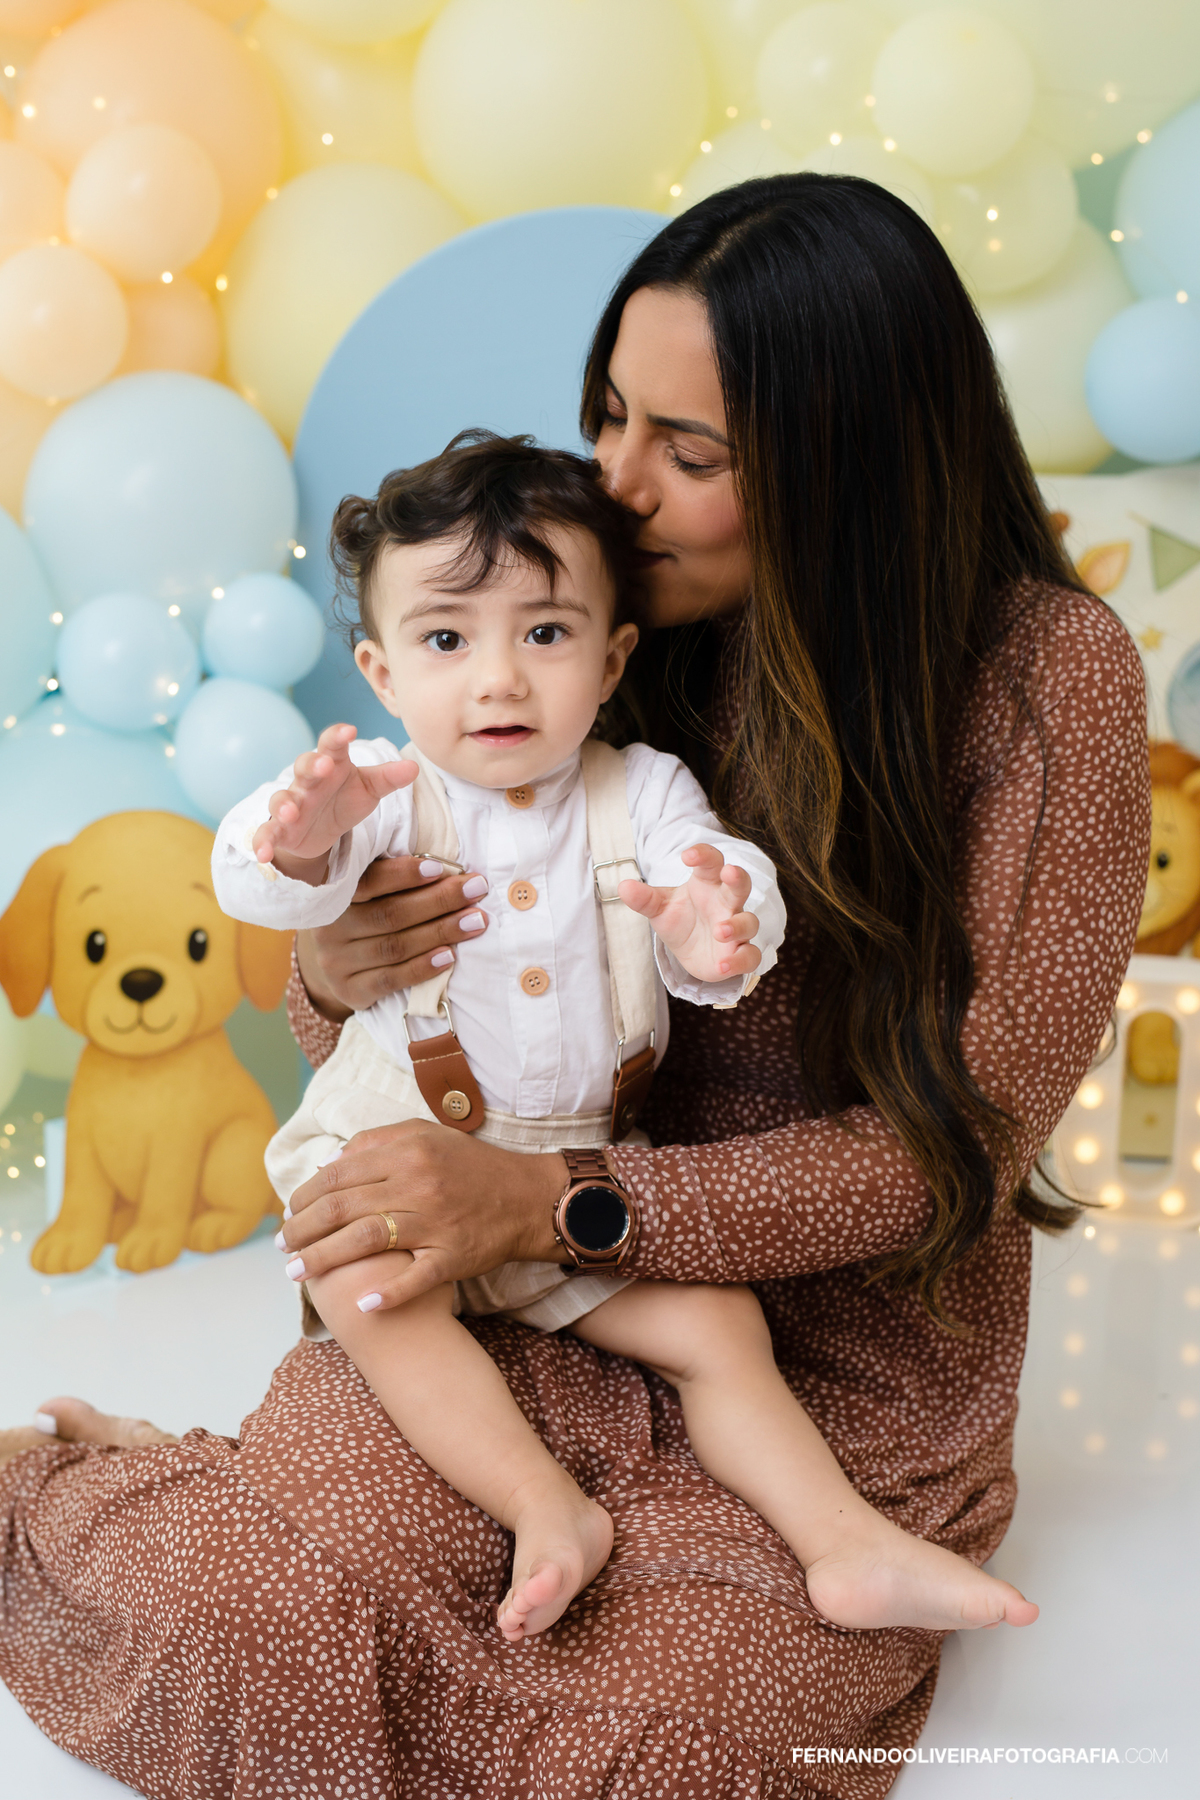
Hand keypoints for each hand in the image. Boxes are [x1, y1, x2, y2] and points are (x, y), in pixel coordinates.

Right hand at [251, 723, 416, 880]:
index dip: (337, 736)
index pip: (332, 745)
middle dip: (312, 765)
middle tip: (324, 766)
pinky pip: (267, 833)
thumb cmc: (345, 798)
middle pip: (304, 766)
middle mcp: (307, 781)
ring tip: (291, 812)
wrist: (321, 828)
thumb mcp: (369, 789)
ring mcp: (291, 804)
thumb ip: (388, 778)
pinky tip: (261, 854)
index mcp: (331, 764)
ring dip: (285, 805)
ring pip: (282, 799)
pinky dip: (262, 842)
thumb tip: (413, 767)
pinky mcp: (280, 829)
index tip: (349, 730)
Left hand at [277, 1121, 566, 1308]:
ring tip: (295, 1273)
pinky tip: (361, 1305)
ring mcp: (435, 1222)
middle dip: (302, 1230)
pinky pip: (414, 1278)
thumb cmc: (471, 1166)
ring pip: (365, 1241)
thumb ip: (377, 1141)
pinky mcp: (453, 1256)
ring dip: (323, 1259)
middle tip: (282, 1246)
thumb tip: (328, 1163)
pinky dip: (387, 1294)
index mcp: (407, 1152)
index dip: (304, 1197)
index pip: (338, 1176)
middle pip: (342, 1209)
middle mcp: (418, 1184)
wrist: (527, 1197)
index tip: (287, 1214)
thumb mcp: (427, 1135)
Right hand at [295, 857, 492, 1020]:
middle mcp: (330, 929)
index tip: (441, 868)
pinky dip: (422, 968)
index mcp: (334, 895)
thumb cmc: (366, 916)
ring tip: (475, 921)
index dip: (404, 874)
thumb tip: (449, 868)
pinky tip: (449, 956)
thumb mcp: (370, 894)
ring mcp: (336, 963)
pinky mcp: (349, 991)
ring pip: (395, 947)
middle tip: (476, 890)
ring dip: (440, 932)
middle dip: (439, 901)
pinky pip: (389, 980)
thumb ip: (396, 881)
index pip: (369, 881)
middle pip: (390, 914)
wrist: (340, 966)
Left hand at [619, 843, 760, 982]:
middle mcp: (726, 903)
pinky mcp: (739, 953)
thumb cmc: (681, 920)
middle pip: (740, 885)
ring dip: (737, 925)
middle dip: (738, 878)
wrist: (691, 952)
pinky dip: (740, 961)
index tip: (688, 855)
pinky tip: (723, 965)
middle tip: (730, 872)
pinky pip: (750, 956)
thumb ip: (645, 899)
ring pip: (749, 921)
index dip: (703, 855)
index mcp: (707, 884)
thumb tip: (623, 886)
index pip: (711, 862)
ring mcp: (736, 928)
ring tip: (719, 930)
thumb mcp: (660, 909)